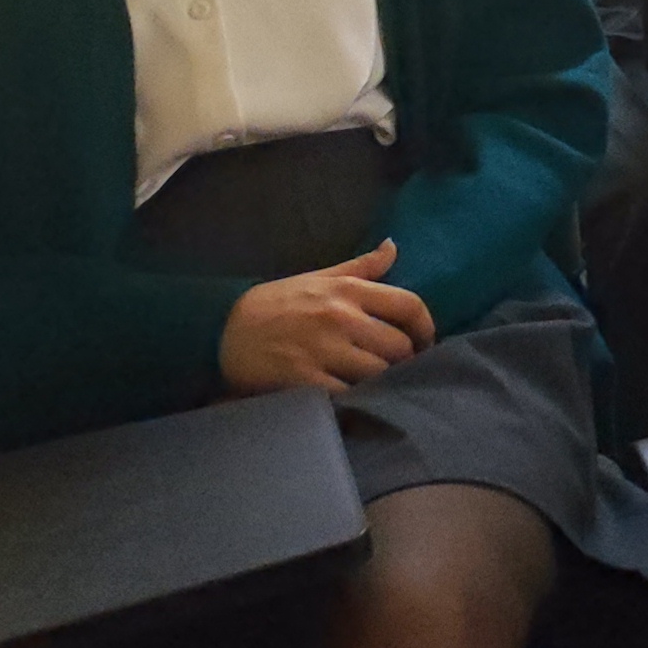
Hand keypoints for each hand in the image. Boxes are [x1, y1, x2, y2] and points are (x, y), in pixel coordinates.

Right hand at [219, 241, 433, 393]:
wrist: (221, 328)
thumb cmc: (276, 302)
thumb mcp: (319, 276)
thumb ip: (361, 266)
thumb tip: (394, 247)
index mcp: (348, 290)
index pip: (409, 305)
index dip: (427, 327)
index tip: (425, 341)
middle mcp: (341, 317)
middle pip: (398, 345)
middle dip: (404, 360)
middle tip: (399, 369)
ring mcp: (322, 349)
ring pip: (377, 372)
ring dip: (384, 382)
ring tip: (380, 386)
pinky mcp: (303, 379)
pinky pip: (346, 394)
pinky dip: (356, 400)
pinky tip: (356, 400)